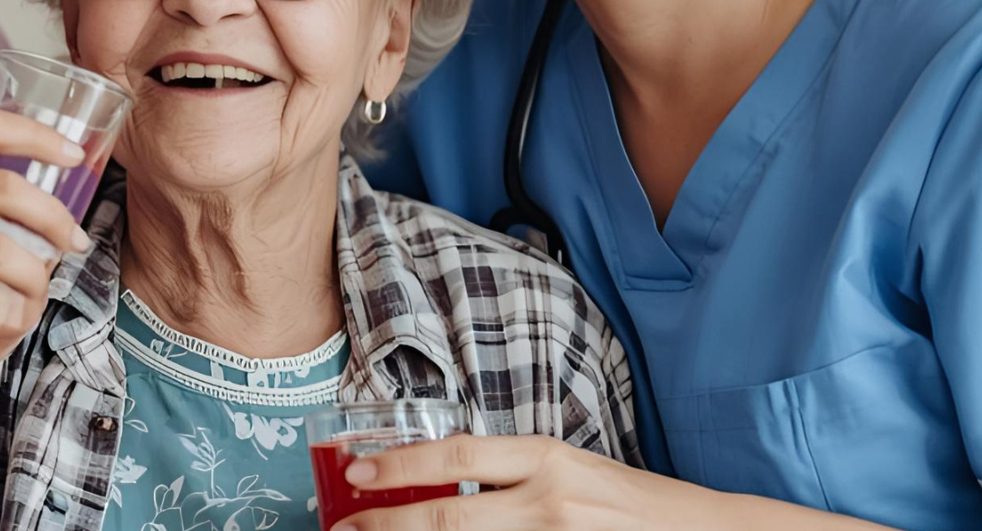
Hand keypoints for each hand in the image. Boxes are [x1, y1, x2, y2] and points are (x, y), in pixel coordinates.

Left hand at [331, 434, 914, 530]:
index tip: (352, 476)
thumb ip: (515, 477)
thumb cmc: (639, 507)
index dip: (398, 467)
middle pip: (447, 517)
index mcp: (550, 460)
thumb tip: (442, 485)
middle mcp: (552, 500)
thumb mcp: (575, 474)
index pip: (457, 458)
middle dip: (385, 525)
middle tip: (342, 528)